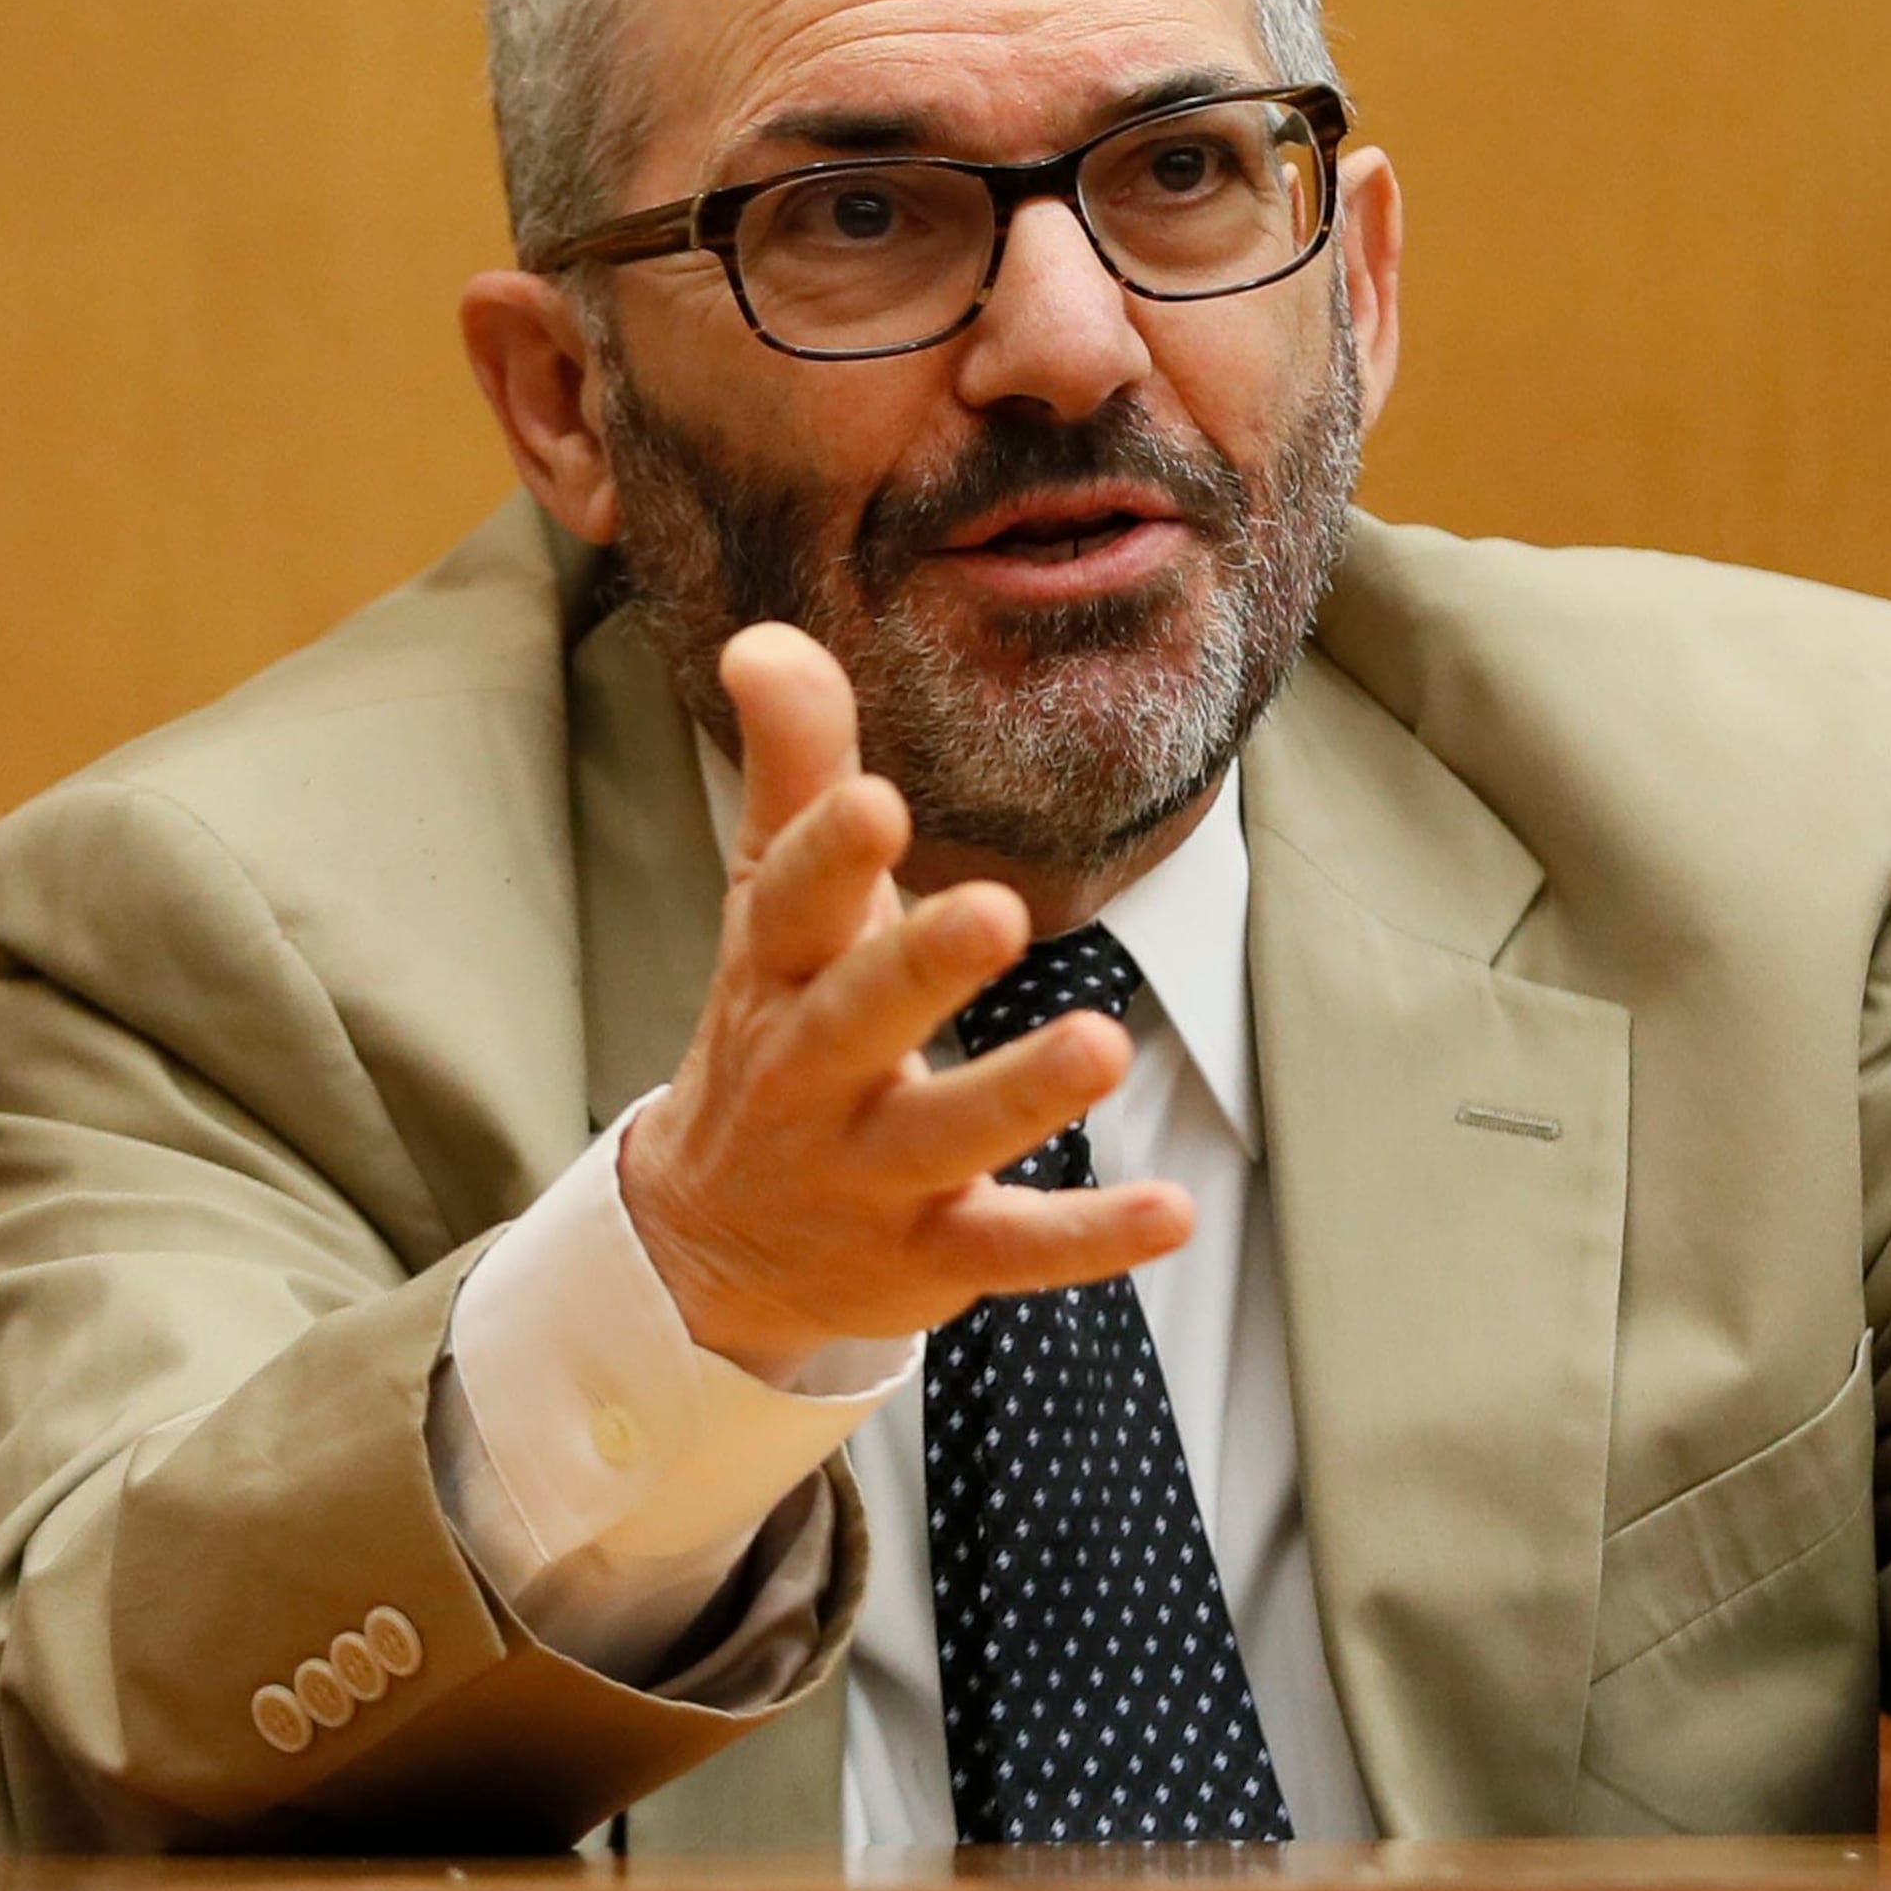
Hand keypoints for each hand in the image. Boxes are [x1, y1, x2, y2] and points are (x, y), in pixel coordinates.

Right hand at [617, 624, 1195, 1376]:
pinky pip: (1013, 1250)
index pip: (789, 902)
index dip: (827, 854)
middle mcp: (812, 1073)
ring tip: (1103, 1045)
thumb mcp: (775, 905)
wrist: (716, 1241)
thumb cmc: (779, 1026)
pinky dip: (1089, 1238)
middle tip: (995, 911)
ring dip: (1019, 1094)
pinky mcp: (931, 1255)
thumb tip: (767, 635)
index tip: (876, 799)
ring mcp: (870, 1172)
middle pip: (857, 1017)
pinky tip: (1174, 1209)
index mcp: (777, 972)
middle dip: (920, 966)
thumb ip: (793, 771)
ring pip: (943, 1135)